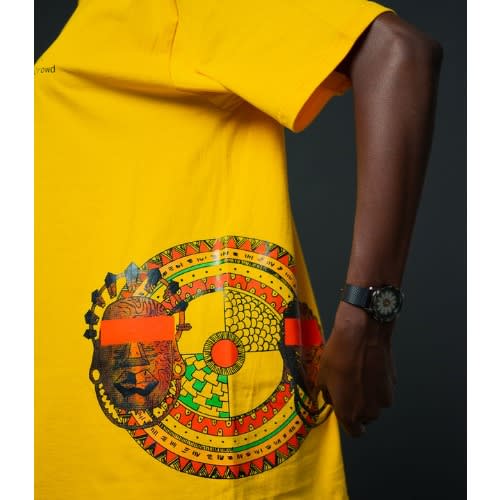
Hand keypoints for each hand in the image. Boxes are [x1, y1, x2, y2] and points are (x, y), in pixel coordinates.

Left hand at [317, 300, 396, 436]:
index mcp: (350, 413)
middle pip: (365, 417)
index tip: (344, 410)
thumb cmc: (338, 356)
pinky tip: (369, 365)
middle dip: (357, 406)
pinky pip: (383, 388)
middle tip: (347, 386)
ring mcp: (384, 398)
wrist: (362, 334)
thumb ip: (327, 394)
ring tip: (358, 374)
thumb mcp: (322, 376)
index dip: (349, 422)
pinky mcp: (394, 383)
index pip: (355, 432)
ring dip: (368, 394)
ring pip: (375, 403)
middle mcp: (370, 411)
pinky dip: (377, 382)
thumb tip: (331, 397)